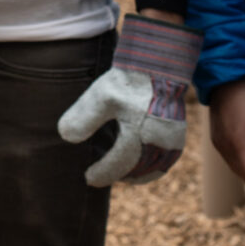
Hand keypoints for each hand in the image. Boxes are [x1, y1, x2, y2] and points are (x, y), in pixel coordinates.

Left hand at [59, 14, 201, 185]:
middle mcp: (159, 142)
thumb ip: (83, 117)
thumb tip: (66, 137)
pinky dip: (150, 169)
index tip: (87, 178)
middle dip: (117, 176)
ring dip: (135, 175)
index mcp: (139, 133)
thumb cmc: (128, 82)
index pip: (119, 164)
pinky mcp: (178, 138)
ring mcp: (172, 142)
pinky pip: (165, 162)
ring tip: (117, 175)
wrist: (158, 67)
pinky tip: (137, 166)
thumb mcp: (100, 96)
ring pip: (153, 170)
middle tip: (98, 177)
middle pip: (137, 170)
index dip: (102, 174)